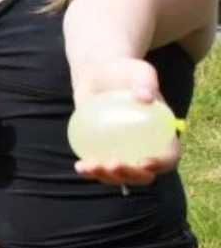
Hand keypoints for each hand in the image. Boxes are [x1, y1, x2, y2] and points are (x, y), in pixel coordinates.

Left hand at [72, 57, 177, 184]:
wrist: (98, 75)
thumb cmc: (124, 71)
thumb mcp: (138, 70)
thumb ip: (146, 81)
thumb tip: (145, 98)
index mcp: (162, 133)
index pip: (168, 156)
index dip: (161, 164)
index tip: (144, 161)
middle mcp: (145, 148)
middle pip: (144, 174)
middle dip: (130, 176)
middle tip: (113, 164)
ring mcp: (123, 152)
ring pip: (119, 175)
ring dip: (106, 177)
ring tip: (89, 166)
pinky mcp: (103, 151)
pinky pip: (98, 166)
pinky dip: (90, 170)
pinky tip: (79, 166)